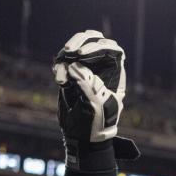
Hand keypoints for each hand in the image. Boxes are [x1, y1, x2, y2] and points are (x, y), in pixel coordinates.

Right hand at [53, 30, 126, 144]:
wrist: (82, 135)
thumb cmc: (97, 122)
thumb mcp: (96, 104)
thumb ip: (88, 83)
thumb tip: (74, 65)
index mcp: (115, 73)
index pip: (112, 49)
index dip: (98, 46)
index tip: (83, 55)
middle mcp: (102, 68)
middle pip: (94, 40)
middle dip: (79, 42)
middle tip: (68, 53)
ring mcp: (86, 69)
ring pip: (77, 47)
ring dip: (66, 55)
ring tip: (61, 73)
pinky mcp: (71, 73)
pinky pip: (64, 61)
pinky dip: (59, 66)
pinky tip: (60, 80)